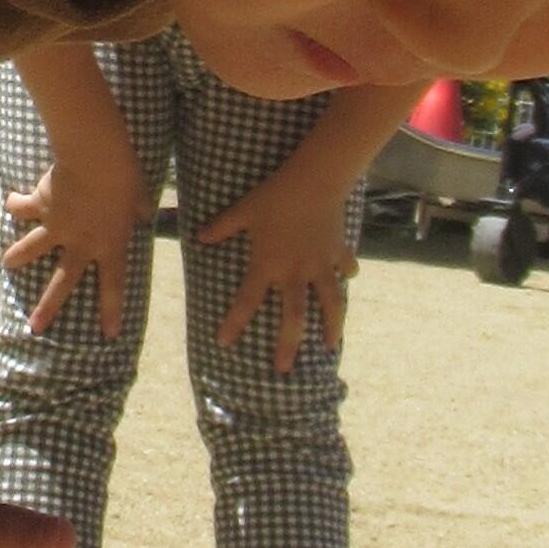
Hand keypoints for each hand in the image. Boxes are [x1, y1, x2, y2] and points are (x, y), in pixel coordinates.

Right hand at [1, 125, 149, 340]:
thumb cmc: (124, 179)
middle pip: (62, 282)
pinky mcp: (40, 206)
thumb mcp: (142, 197)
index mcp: (109, 245)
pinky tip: (11, 203)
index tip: (110, 334)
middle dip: (48, 308)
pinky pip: (23, 208)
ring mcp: (56, 227)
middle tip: (35, 327)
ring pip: (32, 249)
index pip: (113, 285)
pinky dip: (16, 204)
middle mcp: (80, 243)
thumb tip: (145, 213)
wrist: (95, 160)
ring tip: (8, 263)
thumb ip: (141, 210)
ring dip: (18, 256)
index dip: (111, 310)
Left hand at [199, 155, 360, 372]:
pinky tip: (350, 279)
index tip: (224, 343)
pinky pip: (346, 268)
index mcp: (268, 265)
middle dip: (288, 345)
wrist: (315, 179)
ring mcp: (321, 265)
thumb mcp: (243, 210)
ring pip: (330, 303)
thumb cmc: (275, 194)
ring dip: (331, 325)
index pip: (247, 301)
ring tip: (329, 344)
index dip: (234, 323)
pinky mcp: (339, 251)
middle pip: (294, 317)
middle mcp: (296, 272)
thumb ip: (222, 227)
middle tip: (282, 368)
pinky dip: (348, 274)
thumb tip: (198, 237)